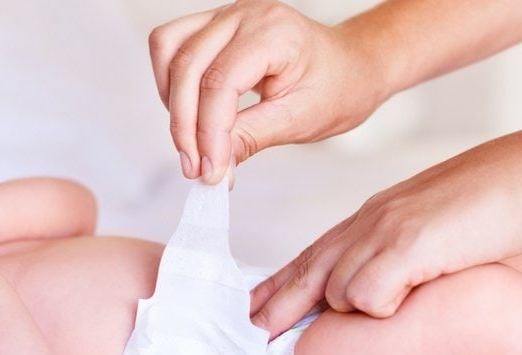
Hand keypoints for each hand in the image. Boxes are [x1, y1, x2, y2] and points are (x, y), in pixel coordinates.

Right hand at [149, 0, 387, 183]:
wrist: (353, 67)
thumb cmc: (338, 88)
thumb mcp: (300, 120)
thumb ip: (251, 138)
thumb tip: (212, 166)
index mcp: (274, 33)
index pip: (220, 82)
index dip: (208, 132)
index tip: (209, 171)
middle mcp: (245, 15)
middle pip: (187, 65)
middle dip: (184, 124)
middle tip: (196, 168)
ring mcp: (227, 16)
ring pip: (168, 48)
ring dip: (171, 100)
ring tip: (191, 140)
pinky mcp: (216, 27)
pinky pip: (174, 47)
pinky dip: (172, 83)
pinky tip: (189, 114)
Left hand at [250, 128, 521, 337]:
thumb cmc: (486, 198)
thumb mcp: (427, 220)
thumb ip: (396, 245)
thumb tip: (379, 282)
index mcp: (372, 215)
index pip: (314, 253)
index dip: (283, 281)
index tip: (259, 304)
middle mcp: (370, 222)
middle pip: (308, 270)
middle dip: (275, 304)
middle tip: (251, 331)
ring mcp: (388, 232)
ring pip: (335, 287)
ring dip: (341, 309)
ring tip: (341, 320)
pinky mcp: (411, 245)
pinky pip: (371, 294)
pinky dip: (380, 308)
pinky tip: (399, 305)